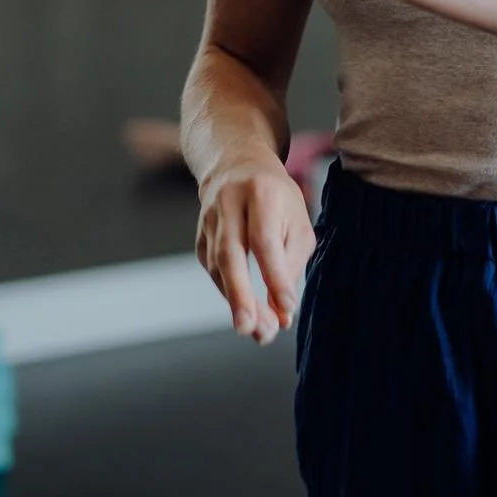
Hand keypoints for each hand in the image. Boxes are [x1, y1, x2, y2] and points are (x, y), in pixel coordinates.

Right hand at [195, 149, 316, 344]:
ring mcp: (208, 220)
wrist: (236, 165)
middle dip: (240, 295)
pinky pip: (213, 270)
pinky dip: (229, 293)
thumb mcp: (297, 219)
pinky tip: (245, 308)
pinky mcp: (199, 237)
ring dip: (236, 302)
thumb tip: (282, 310)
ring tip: (257, 331)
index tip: (287, 307)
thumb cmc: (276, 197)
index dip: (275, 276)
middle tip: (249, 329)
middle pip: (230, 253)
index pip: (265, 240)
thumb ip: (292, 263)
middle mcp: (228, 204)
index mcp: (261, 193)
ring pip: (218, 267)